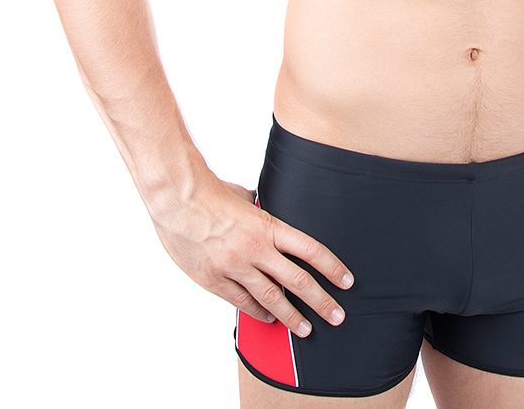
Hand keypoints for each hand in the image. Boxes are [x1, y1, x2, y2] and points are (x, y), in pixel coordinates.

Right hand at [148, 173, 354, 337]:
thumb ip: (258, 210)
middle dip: (321, 301)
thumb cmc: (209, 193)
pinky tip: (268, 319)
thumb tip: (263, 207)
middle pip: (297, 281)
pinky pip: (241, 302)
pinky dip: (257, 312)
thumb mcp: (244, 197)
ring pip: (271, 298)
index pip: (311, 250)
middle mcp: (256, 249)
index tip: (346, 281)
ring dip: (291, 316)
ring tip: (305, 328)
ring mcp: (235, 266)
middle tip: (337, 316)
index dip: (332, 267)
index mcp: (268, 226)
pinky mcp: (214, 279)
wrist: (178, 199)